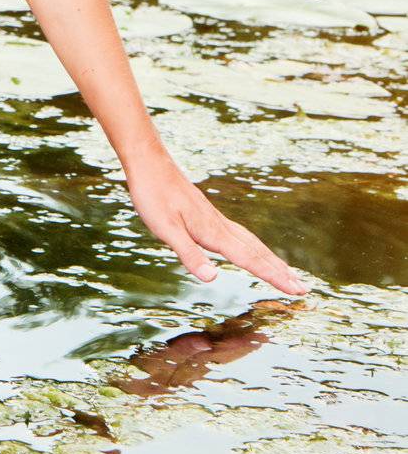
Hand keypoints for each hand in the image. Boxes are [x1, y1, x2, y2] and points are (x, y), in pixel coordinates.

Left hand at [123, 145, 308, 295]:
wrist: (149, 162)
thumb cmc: (153, 195)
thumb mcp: (165, 229)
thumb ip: (189, 254)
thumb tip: (212, 279)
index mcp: (213, 232)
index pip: (250, 259)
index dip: (273, 276)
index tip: (296, 291)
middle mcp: (219, 226)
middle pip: (257, 252)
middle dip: (280, 271)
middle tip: (303, 289)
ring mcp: (215, 219)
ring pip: (251, 242)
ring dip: (270, 259)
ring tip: (287, 273)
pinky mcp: (207, 215)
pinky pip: (239, 236)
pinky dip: (254, 248)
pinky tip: (250, 250)